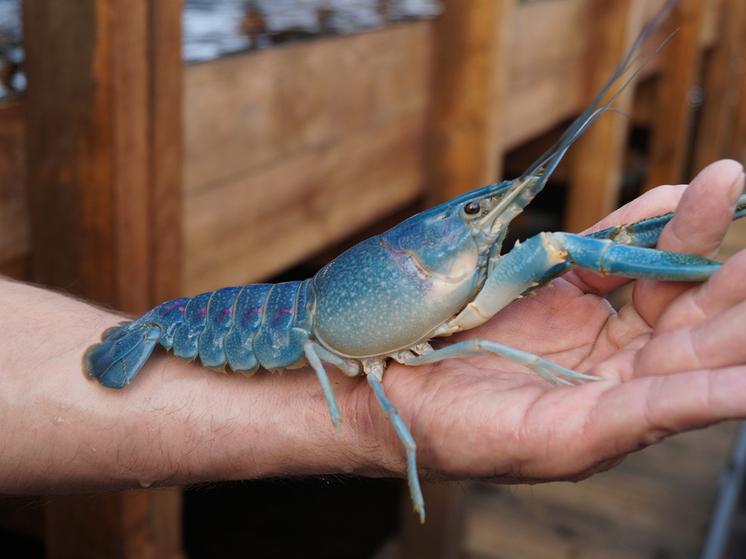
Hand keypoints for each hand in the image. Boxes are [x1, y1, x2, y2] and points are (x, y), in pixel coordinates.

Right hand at [348, 160, 745, 483]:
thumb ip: (648, 416)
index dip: (738, 331)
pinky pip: (599, 253)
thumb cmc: (464, 434)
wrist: (388, 394)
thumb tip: (741, 393)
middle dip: (729, 275)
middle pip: (687, 315)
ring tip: (727, 185)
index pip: (700, 366)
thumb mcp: (565, 438)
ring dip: (690, 235)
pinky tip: (670, 199)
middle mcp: (613, 367)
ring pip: (651, 277)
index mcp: (624, 408)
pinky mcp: (549, 292)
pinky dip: (632, 227)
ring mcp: (582, 324)